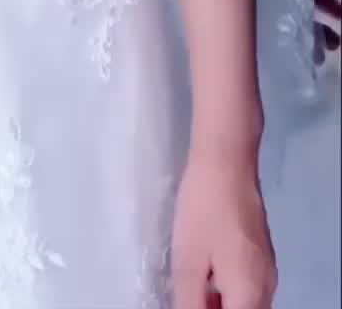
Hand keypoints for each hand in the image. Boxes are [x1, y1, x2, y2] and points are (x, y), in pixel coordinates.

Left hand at [172, 152, 275, 308]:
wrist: (226, 161)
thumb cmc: (205, 209)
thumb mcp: (188, 261)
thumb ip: (189, 301)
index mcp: (250, 295)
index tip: (189, 298)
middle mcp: (267, 288)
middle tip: (188, 293)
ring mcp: (267, 271)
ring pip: (246, 303)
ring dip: (221, 302)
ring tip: (191, 286)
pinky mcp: (262, 255)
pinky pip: (248, 287)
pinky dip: (228, 290)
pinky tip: (205, 274)